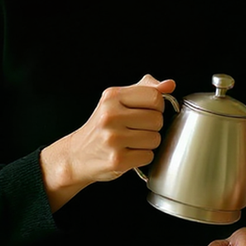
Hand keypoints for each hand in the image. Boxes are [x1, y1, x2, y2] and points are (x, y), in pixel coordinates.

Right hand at [40, 74, 174, 210]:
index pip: (155, 96)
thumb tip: (169, 85)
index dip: (157, 106)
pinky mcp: (116, 160)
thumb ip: (145, 88)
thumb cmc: (102, 126)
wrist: (77, 155)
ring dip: (148, 142)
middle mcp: (110, 116)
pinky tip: (128, 153)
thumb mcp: (118, 100)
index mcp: (112, 97)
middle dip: (152, 126)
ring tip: (131, 141)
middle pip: (157, 119)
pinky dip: (142, 157)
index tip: (147, 110)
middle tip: (136, 128)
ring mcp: (113, 139)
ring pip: (155, 139)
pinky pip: (148, 156)